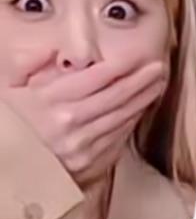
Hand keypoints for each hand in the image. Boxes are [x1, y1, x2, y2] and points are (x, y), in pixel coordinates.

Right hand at [1, 53, 168, 179]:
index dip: (123, 63)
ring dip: (142, 99)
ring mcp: (82, 145)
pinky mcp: (88, 164)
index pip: (97, 76)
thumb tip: (55, 50)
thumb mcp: (10, 89)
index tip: (139, 53)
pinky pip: (117, 138)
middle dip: (141, 79)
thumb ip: (32, 64)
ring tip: (156, 84)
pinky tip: (138, 110)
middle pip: (116, 96)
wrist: (6, 168)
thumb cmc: (10, 125)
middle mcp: (71, 122)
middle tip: (158, 67)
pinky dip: (130, 122)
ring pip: (121, 117)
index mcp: (51, 100)